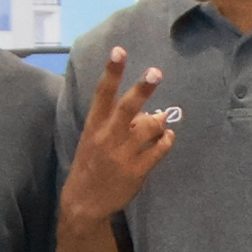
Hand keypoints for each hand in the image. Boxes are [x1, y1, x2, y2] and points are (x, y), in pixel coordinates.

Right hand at [62, 62, 178, 227]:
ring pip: (150, 127)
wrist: (84, 201)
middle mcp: (108, 136)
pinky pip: (160, 149)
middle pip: (128, 107)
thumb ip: (116, 123)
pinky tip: (167, 138)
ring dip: (161, 120)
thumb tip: (148, 111)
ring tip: (163, 120)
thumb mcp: (95, 139)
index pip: (103, 93)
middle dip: (142, 88)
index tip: (119, 50)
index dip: (112, 71)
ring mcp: (123, 154)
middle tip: (156, 72)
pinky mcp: (137, 170)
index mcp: (94, 125)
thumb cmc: (91, 163)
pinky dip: (168, 139)